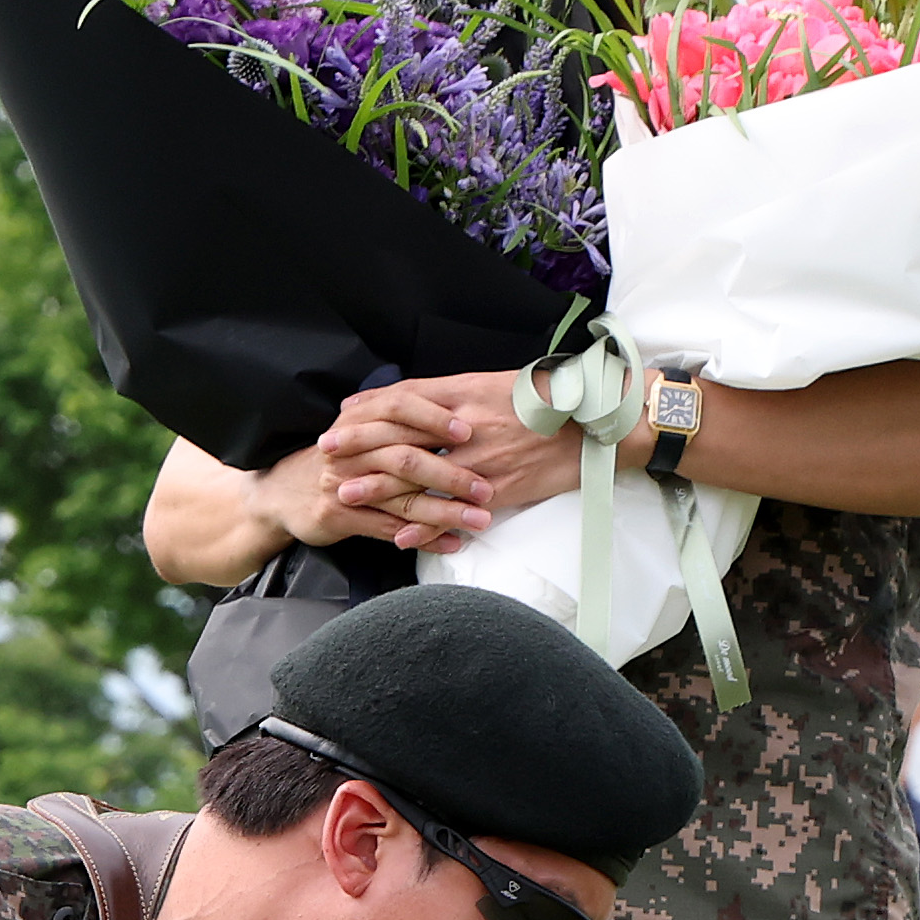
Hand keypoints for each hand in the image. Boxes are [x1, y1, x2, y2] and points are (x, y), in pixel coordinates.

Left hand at [318, 372, 604, 551]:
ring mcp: (479, 460)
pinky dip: (422, 526)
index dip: (368, 409)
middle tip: (325, 454)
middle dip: (358, 446)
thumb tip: (421, 398)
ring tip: (343, 494)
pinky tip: (396, 535)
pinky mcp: (497, 491)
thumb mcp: (498, 384)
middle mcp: (466, 425)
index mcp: (465, 394)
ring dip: (377, 487)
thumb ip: (457, 394)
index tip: (340, 417)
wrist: (595, 425)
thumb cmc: (548, 400)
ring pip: (418, 475)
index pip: (404, 398)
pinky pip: (451, 511)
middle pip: (400, 435)